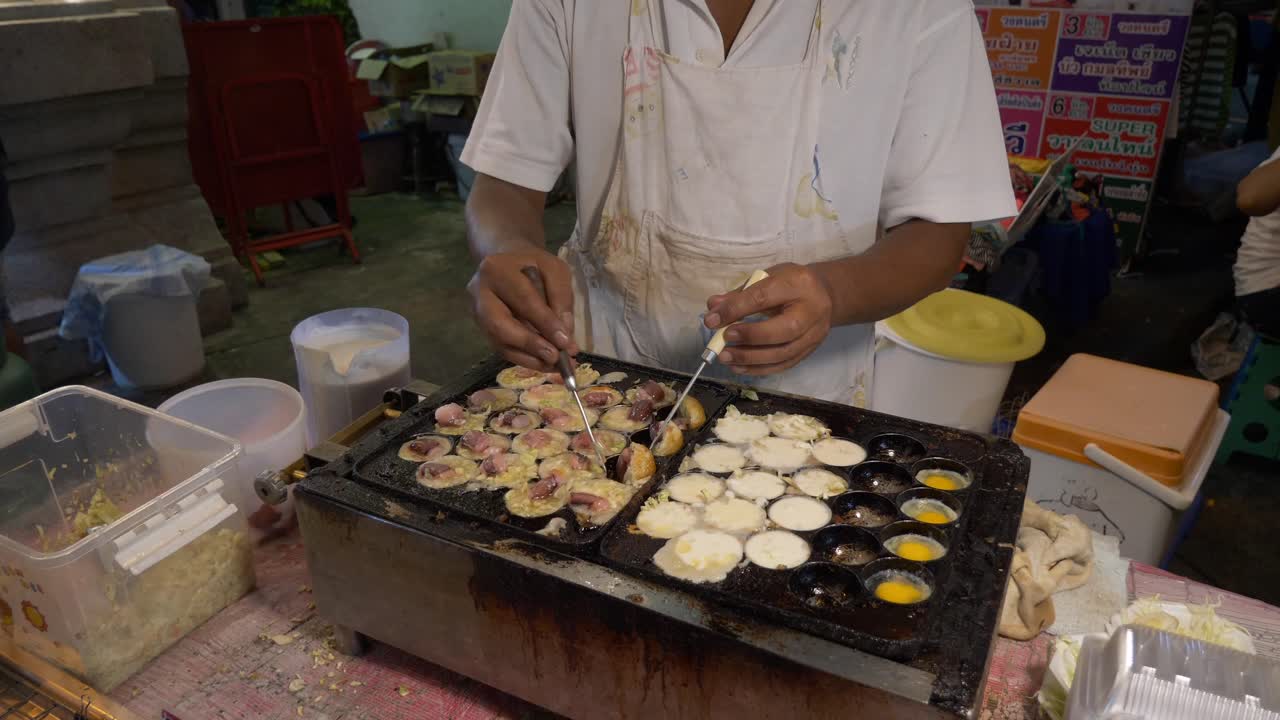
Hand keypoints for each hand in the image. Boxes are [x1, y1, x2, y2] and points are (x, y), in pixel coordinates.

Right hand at [468, 249, 577, 370]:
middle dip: (530, 344)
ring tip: (554, 365)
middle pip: (500, 325)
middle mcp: (479, 292)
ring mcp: (477, 313)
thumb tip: (564, 334)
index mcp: (496, 269)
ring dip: (528, 358)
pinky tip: (543, 363)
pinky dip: (524, 358)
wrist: (506, 260)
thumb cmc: (532, 263)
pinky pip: (502, 348)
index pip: (523, 299)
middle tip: (555, 358)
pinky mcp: (481, 328)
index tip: (565, 342)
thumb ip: (560, 297)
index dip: (544, 323)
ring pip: (499, 342)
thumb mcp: (554, 269)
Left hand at [703, 263, 833, 375]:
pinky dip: (759, 369)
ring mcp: (815, 334)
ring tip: (726, 357)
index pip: (764, 297)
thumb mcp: (766, 277)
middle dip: (750, 337)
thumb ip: (740, 294)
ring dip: (751, 358)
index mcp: (798, 283)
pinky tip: (739, 367)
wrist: (824, 293)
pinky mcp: (810, 350)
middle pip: (783, 330)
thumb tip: (713, 308)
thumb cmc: (789, 283)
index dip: (735, 310)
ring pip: (783, 353)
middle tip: (724, 339)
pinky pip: (784, 365)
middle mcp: (812, 310)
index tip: (711, 320)